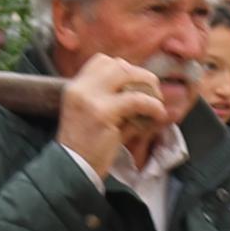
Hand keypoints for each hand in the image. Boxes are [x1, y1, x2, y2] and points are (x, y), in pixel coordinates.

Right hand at [58, 52, 167, 175]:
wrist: (72, 168)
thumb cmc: (85, 147)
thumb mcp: (93, 116)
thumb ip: (114, 101)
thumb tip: (145, 92)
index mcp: (75, 87)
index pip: (102, 61)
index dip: (124, 69)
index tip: (135, 84)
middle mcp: (80, 88)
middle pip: (117, 65)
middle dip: (141, 75)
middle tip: (153, 92)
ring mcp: (91, 99)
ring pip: (127, 74)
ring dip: (148, 86)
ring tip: (156, 102)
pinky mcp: (103, 113)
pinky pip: (136, 100)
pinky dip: (152, 105)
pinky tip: (157, 114)